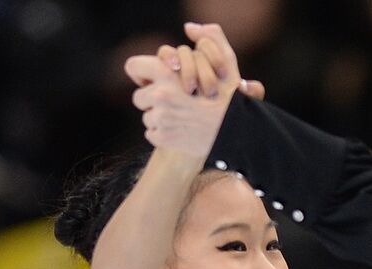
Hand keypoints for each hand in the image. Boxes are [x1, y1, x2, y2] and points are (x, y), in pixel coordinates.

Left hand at [125, 23, 261, 157]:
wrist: (238, 132)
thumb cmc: (231, 96)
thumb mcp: (225, 61)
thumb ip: (210, 38)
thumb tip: (189, 28)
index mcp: (168, 73)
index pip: (134, 66)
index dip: (142, 74)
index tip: (150, 81)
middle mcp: (160, 95)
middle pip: (139, 97)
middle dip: (152, 100)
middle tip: (173, 103)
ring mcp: (160, 118)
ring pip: (147, 118)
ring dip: (160, 119)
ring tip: (181, 118)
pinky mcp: (162, 138)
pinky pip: (152, 134)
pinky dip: (164, 135)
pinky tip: (181, 131)